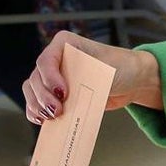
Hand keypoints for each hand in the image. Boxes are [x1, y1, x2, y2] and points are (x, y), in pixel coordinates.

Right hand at [22, 30, 163, 124]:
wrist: (133, 79)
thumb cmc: (122, 67)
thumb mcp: (105, 70)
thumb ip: (85, 81)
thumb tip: (67, 100)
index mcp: (66, 44)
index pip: (46, 60)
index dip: (49, 79)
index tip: (63, 93)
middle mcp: (56, 59)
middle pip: (36, 78)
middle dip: (43, 97)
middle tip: (57, 111)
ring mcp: (54, 77)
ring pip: (32, 91)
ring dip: (37, 106)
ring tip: (51, 118)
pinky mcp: (58, 94)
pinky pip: (37, 102)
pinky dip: (37, 112)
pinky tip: (43, 121)